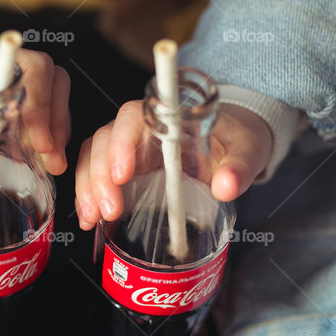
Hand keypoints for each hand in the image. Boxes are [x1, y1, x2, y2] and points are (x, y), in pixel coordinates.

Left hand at [0, 28, 69, 188]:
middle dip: (56, 121)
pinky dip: (34, 134)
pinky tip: (28, 160)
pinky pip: (23, 112)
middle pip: (49, 81)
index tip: (39, 142)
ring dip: (51, 128)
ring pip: (43, 96)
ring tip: (47, 163)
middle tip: (50, 161)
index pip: (30, 68)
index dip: (43, 105)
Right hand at [74, 102, 271, 229]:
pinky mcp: (122, 169)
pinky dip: (88, 197)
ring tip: (93, 218)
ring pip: (93, 157)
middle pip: (105, 140)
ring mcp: (127, 149)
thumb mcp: (247, 149)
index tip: (122, 174)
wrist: (232, 143)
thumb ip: (239, 167)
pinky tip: (90, 220)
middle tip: (111, 208)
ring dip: (89, 188)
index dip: (121, 143)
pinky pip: (94, 176)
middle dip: (100, 176)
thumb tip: (227, 186)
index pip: (132, 118)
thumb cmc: (235, 138)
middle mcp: (140, 129)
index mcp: (165, 116)